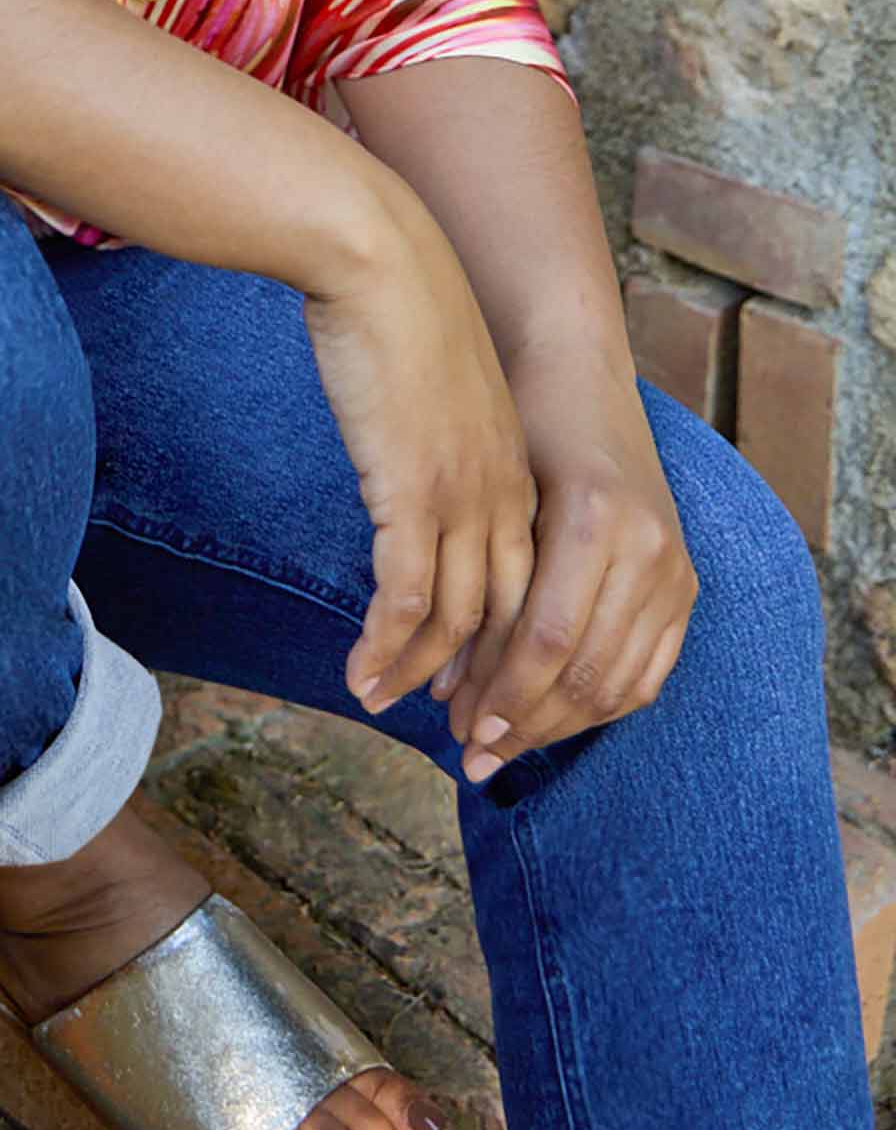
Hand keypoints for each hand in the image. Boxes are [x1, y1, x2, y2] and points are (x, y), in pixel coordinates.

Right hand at [300, 172, 539, 725]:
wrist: (379, 259)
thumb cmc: (394, 311)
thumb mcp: (434, 390)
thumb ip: (436, 439)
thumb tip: (410, 470)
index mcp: (515, 470)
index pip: (531, 586)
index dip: (509, 646)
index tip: (479, 686)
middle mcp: (504, 492)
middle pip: (513, 618)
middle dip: (489, 685)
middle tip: (458, 733)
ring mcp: (463, 494)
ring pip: (460, 619)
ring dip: (422, 674)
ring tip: (384, 706)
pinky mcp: (412, 490)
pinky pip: (406, 595)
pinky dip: (384, 644)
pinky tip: (359, 673)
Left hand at [429, 354, 697, 780]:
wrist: (575, 375)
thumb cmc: (512, 429)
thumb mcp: (494, 494)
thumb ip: (483, 582)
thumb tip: (443, 680)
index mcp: (591, 519)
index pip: (546, 639)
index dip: (503, 694)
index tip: (458, 732)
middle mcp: (645, 546)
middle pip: (584, 670)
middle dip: (524, 722)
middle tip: (470, 754)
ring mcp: (674, 567)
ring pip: (618, 681)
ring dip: (558, 725)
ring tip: (503, 748)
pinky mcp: (686, 583)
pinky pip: (649, 671)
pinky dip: (600, 706)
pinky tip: (553, 722)